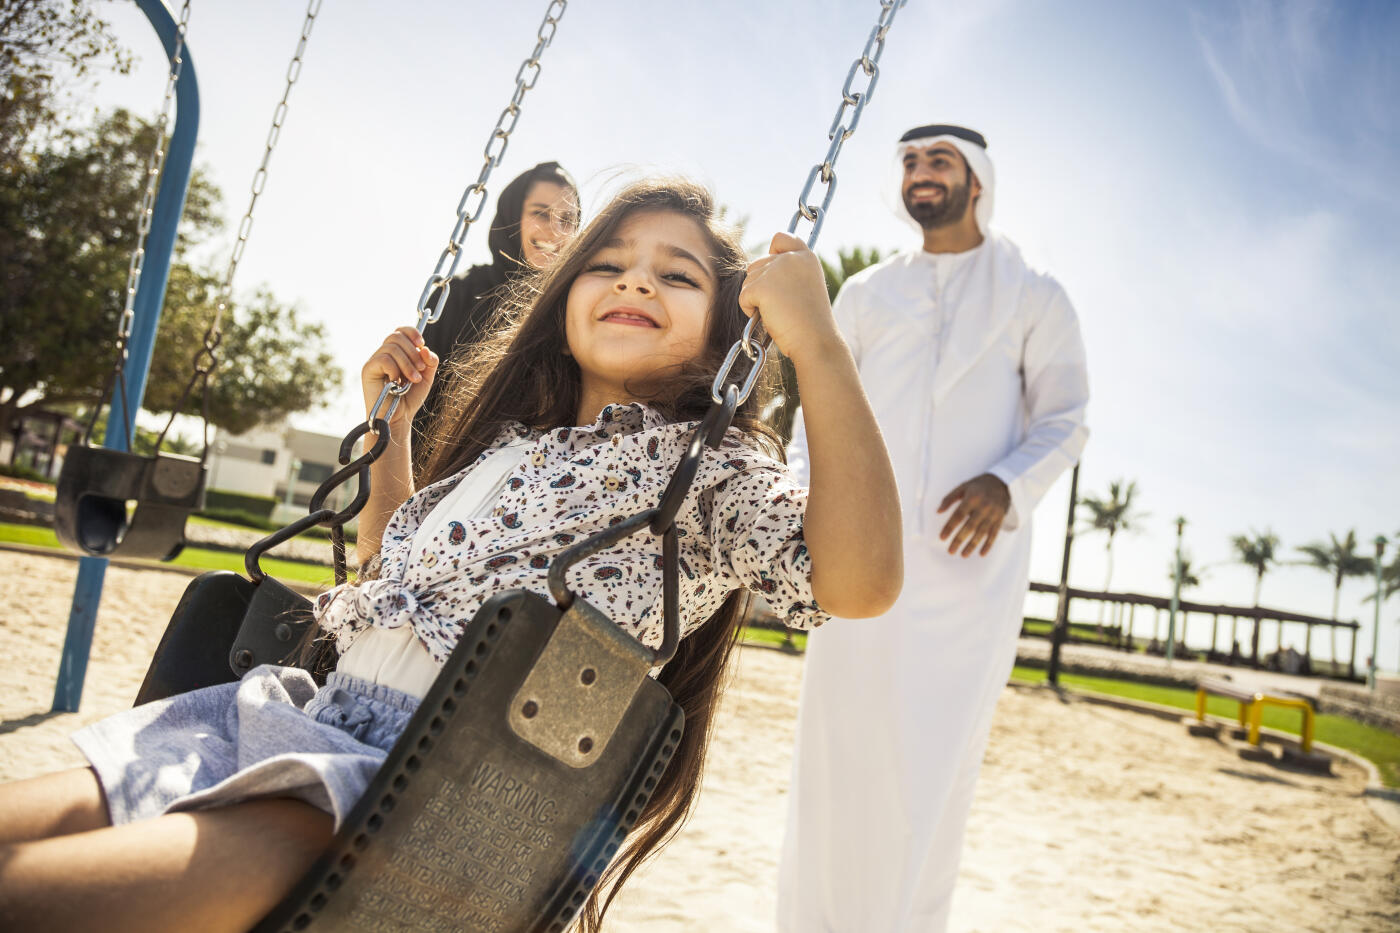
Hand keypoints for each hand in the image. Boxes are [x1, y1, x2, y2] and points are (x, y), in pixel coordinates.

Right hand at [361, 327, 437, 426]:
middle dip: (413, 352)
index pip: (400, 331)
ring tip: (413, 380)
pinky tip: (396, 382)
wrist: (399, 418)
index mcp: (397, 353)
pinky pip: (383, 359)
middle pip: (396, 336)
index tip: (422, 344)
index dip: (411, 332)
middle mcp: (384, 354)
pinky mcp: (368, 369)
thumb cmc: (410, 398)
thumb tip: (425, 348)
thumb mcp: (426, 378)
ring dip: (407, 364)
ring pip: (392, 347)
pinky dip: (395, 369)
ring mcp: (374, 361)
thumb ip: (429, 362)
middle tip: (420, 370)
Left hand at [737, 232, 841, 366]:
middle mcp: (792, 257)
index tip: (774, 272)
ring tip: (777, 313)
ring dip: (755, 298)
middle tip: (780, 306)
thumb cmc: (810, 323)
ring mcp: (776, 269)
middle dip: (760, 284)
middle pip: (758, 263)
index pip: (781, 238)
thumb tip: (758, 271)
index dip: (772, 252)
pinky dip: (750, 309)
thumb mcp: (805, 287)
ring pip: (748, 280)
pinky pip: (743, 296)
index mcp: (807, 257)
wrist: (815, 341)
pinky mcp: (762, 286)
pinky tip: (769, 318)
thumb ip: (788, 273)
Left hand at [937, 473, 1009, 556]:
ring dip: (972, 545)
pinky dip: (988, 545)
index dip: (949, 527)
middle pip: (970, 527)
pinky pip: (994, 534)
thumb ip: (949, 499)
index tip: (942, 538)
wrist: (1002, 482)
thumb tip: (938, 511)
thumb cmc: (978, 485)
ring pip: (982, 533)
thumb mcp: (963, 487)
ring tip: (963, 554)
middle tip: (951, 551)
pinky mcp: (1000, 519)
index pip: (958, 516)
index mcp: (972, 498)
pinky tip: (981, 553)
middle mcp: (983, 507)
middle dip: (959, 540)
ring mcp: (993, 514)